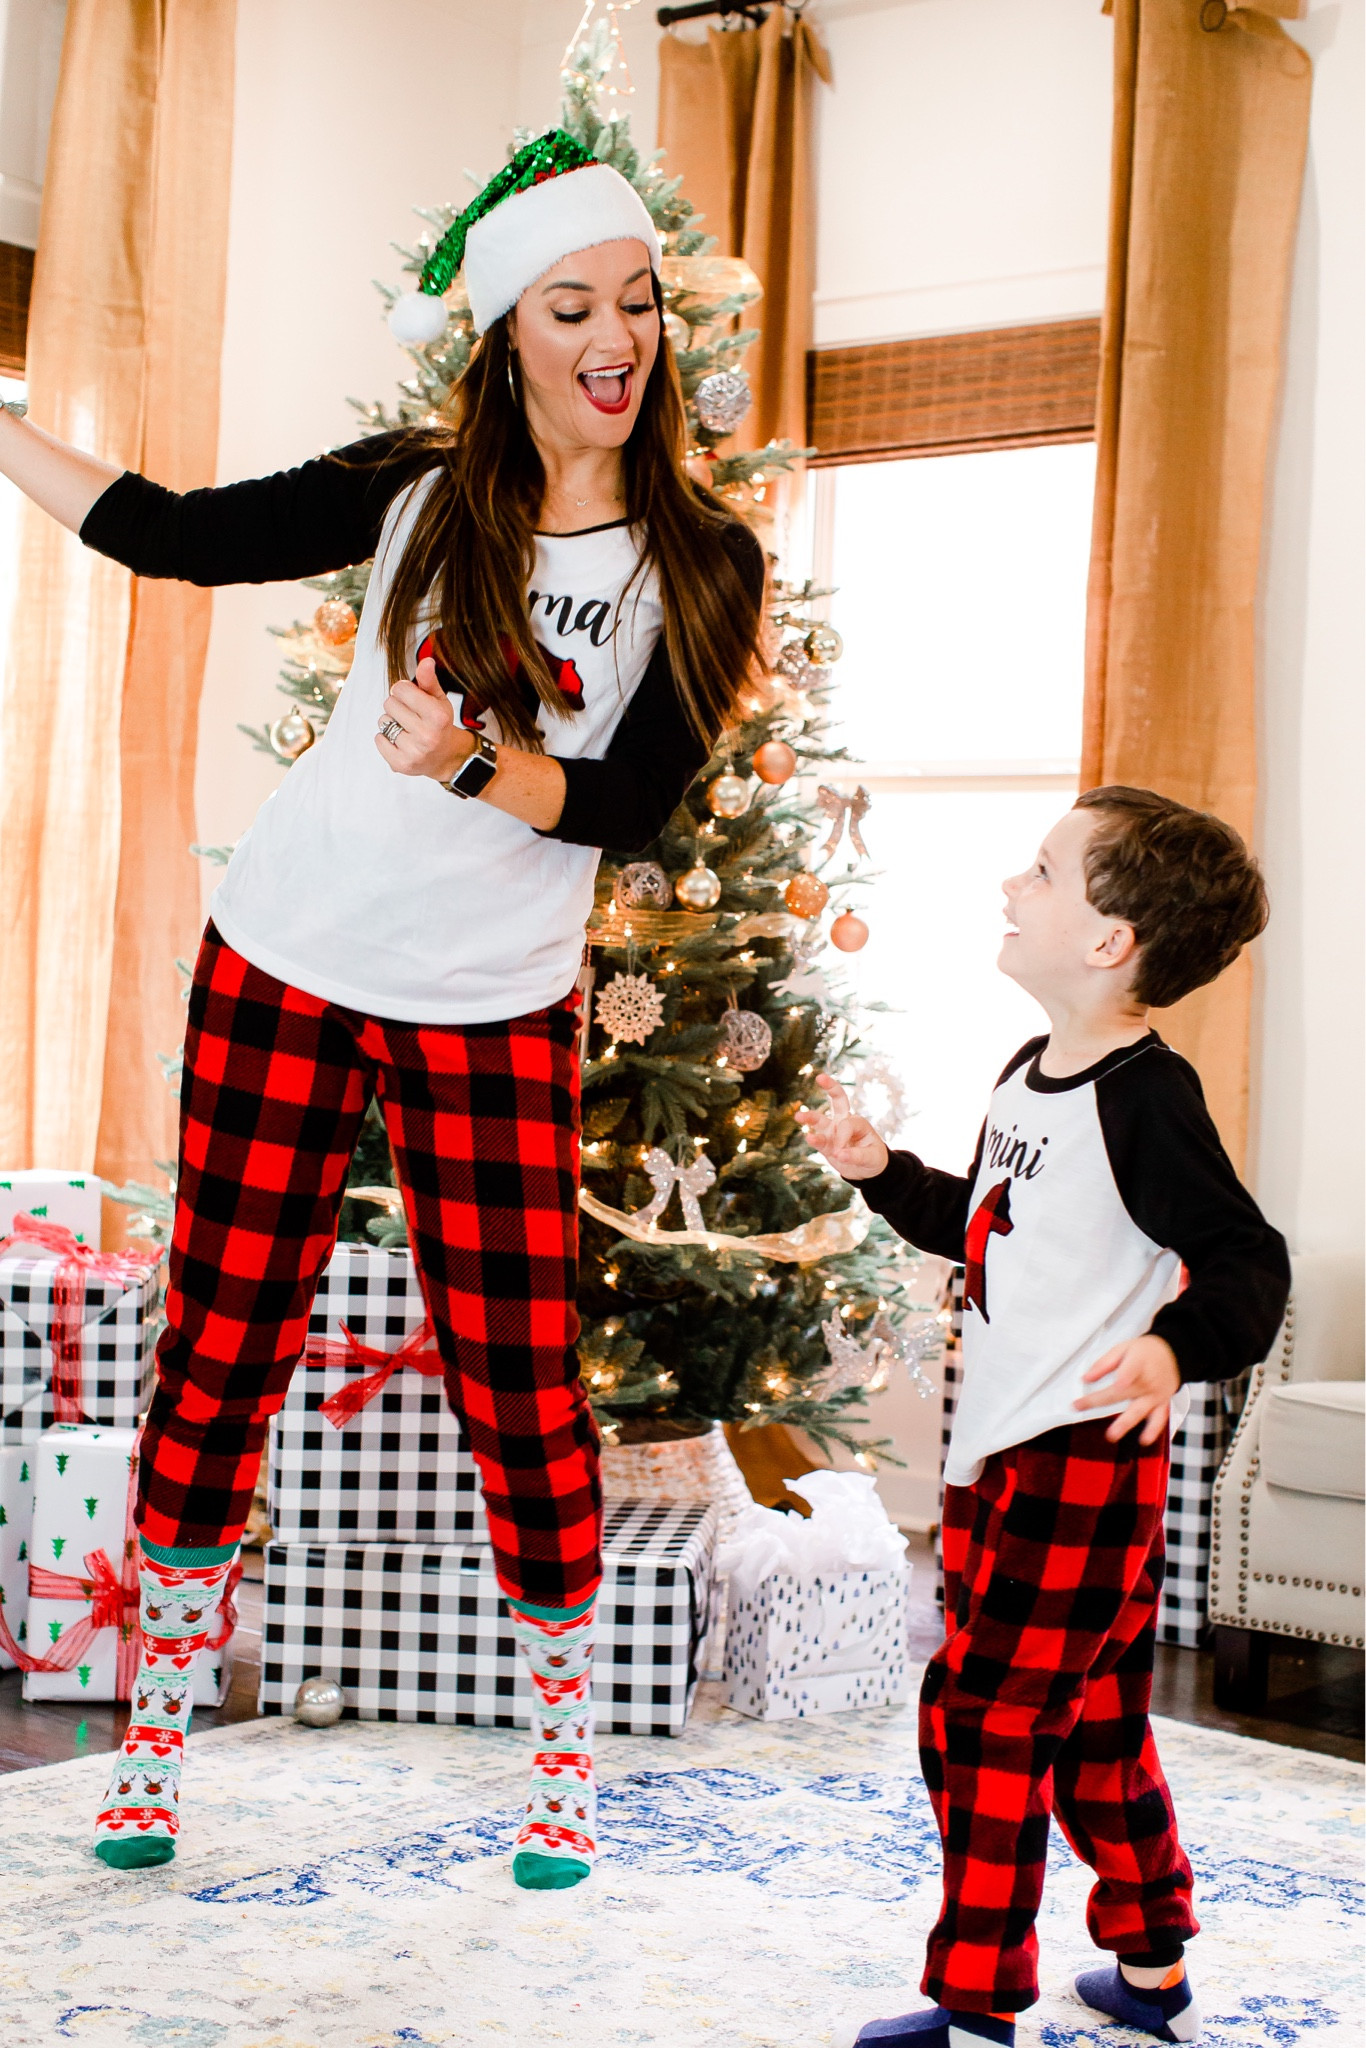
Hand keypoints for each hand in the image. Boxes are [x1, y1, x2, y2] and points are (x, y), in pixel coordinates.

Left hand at [375, 656, 474, 781]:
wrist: (446, 757)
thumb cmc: (439, 724)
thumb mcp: (438, 699)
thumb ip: (429, 680)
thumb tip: (426, 661)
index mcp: (437, 717)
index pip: (401, 688)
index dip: (403, 690)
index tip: (411, 698)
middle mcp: (427, 735)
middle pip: (389, 704)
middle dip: (397, 706)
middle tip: (410, 715)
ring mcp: (413, 752)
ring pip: (383, 721)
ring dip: (392, 722)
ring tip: (407, 729)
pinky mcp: (401, 764)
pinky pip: (378, 739)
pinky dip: (384, 738)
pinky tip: (399, 740)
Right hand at [794, 1074, 889, 1181]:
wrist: (867, 1170)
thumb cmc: (873, 1158)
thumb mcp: (872, 1157)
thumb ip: (857, 1155)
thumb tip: (839, 1155)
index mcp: (858, 1122)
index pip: (846, 1124)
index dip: (842, 1138)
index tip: (842, 1154)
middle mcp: (844, 1122)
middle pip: (838, 1100)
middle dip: (830, 1087)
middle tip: (820, 1077)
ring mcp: (833, 1132)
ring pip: (820, 1121)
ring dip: (810, 1117)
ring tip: (798, 1116)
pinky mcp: (826, 1144)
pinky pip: (818, 1140)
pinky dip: (813, 1140)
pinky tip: (808, 1138)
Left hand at [1074, 1334, 1180, 1443]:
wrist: (1174, 1355)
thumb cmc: (1145, 1351)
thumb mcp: (1123, 1348)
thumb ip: (1104, 1363)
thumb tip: (1086, 1378)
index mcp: (1138, 1362)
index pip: (1130, 1370)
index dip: (1125, 1377)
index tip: (1118, 1384)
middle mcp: (1147, 1381)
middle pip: (1123, 1393)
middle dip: (1101, 1401)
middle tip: (1082, 1407)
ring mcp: (1155, 1395)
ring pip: (1139, 1410)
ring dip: (1125, 1423)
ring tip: (1112, 1435)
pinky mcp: (1162, 1404)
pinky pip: (1159, 1419)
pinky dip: (1153, 1430)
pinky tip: (1144, 1440)